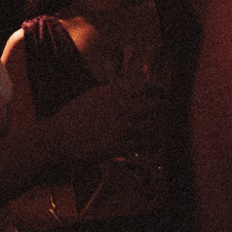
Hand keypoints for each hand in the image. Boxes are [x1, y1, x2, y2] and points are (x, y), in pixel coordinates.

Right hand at [47, 70, 165, 164]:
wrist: (61, 135)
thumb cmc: (76, 114)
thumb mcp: (95, 94)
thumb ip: (115, 91)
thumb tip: (133, 89)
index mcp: (114, 92)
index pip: (146, 86)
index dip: (159, 89)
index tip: (165, 92)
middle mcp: (120, 107)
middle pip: (155, 105)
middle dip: (166, 108)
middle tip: (170, 110)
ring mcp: (120, 127)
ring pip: (153, 126)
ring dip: (163, 127)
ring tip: (166, 128)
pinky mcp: (119, 145)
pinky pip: (145, 144)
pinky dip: (154, 143)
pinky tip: (156, 143)